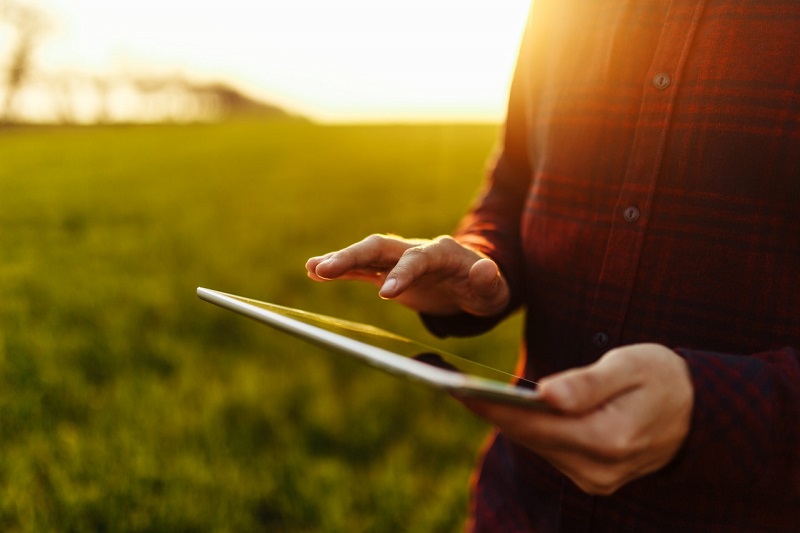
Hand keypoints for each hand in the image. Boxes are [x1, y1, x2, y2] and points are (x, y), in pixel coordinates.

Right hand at [306, 234, 509, 315]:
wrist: (473, 285)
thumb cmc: (485, 289)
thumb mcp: (494, 290)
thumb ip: (489, 281)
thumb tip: (484, 270)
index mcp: (442, 252)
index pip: (417, 258)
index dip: (402, 273)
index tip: (385, 294)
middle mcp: (416, 249)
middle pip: (380, 246)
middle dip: (352, 256)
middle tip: (325, 269)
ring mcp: (399, 258)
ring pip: (365, 254)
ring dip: (339, 260)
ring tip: (311, 268)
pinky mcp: (388, 271)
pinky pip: (361, 269)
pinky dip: (340, 270)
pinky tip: (314, 271)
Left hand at [460, 344, 693, 494]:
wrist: (699, 411)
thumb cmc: (663, 376)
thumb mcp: (630, 366)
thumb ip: (587, 383)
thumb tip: (543, 395)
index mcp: (607, 438)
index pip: (533, 422)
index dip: (490, 404)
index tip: (452, 386)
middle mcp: (597, 468)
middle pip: (526, 437)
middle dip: (484, 409)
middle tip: (442, 382)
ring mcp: (594, 478)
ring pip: (533, 444)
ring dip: (500, 418)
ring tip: (460, 390)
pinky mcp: (591, 476)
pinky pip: (547, 449)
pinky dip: (524, 427)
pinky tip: (501, 406)